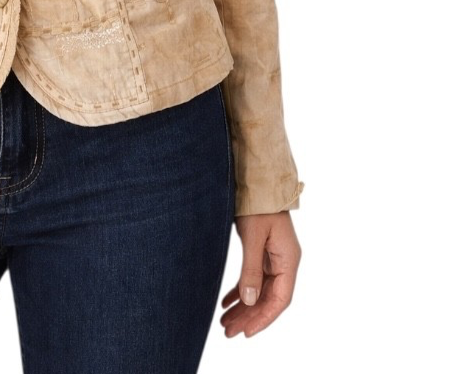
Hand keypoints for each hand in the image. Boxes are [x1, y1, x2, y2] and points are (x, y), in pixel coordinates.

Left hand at [220, 210, 300, 337]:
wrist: (257, 181)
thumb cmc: (258, 205)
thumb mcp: (253, 237)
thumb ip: (251, 269)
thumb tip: (250, 301)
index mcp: (289, 261)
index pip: (280, 299)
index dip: (264, 318)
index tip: (247, 332)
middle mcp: (284, 262)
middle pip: (268, 298)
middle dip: (249, 317)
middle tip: (228, 332)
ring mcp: (273, 257)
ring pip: (259, 290)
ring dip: (243, 307)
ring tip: (225, 322)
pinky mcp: (262, 252)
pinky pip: (253, 278)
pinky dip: (240, 291)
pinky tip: (226, 302)